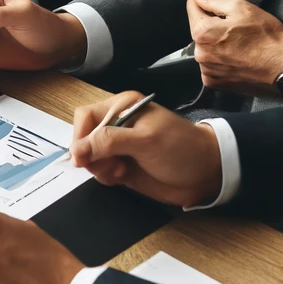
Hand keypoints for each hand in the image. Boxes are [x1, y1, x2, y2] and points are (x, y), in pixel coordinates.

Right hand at [70, 90, 223, 207]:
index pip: (86, 117)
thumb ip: (110, 141)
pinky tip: (123, 175)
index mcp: (123, 107)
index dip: (81, 136)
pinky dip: (106, 176)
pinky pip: (101, 171)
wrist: (205, 173)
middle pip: (84, 138)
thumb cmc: (181, 148)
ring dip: (100, 167)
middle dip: (91, 155)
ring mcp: (119, 147)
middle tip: (110, 165)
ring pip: (90, 157)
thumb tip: (77, 150)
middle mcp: (117, 124)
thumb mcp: (145, 141)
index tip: (83, 158)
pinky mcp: (122, 166)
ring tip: (121, 170)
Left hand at [189, 0, 282, 95]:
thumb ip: (213, 0)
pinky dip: (220, 60)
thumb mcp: (241, 8)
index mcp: (202, 32)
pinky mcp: (215, 83)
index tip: (218, 5)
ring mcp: (206, 70)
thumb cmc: (266, 37)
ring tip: (239, 44)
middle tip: (236, 27)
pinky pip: (211, 65)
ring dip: (216, 44)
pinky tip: (237, 57)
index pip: (192, 7)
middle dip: (212, 25)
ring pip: (205, 48)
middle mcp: (200, 53)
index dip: (205, 2)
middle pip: (199, 29)